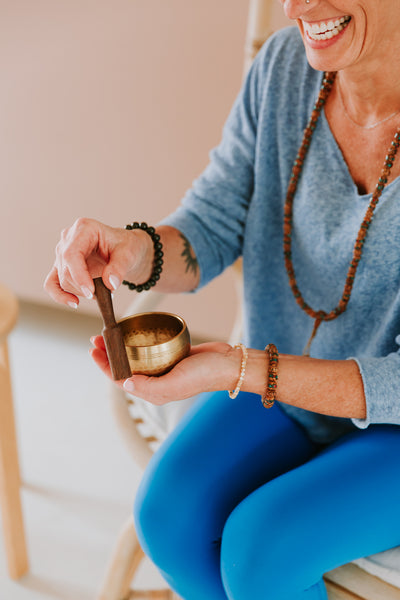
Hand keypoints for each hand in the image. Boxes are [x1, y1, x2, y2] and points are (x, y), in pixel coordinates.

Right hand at [44, 218, 152, 306]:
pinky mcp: (61, 266)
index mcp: (84, 228)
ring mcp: (63, 252)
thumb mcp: (129, 254)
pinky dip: (60, 295)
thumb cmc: (126, 246)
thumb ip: (120, 267)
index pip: (71, 254)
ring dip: (81, 291)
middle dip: (83, 286)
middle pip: (66, 269)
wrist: (125, 251)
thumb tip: (110, 283)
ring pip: (62, 279)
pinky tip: (74, 302)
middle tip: (104, 292)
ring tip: (101, 290)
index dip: (78, 275)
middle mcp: (69, 239)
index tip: (90, 292)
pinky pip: (52, 283)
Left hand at [90, 336, 237, 403]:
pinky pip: (150, 348)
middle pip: (124, 366)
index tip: (94, 350)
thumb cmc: (203, 376)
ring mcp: (163, 367)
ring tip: (109, 333)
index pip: (121, 379)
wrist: (227, 364)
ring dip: (120, 346)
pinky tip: (133, 331)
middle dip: (108, 354)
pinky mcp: (172, 354)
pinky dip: (138, 340)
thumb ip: (149, 386)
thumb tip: (124, 382)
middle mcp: (155, 381)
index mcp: (152, 391)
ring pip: (135, 356)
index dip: (105, 366)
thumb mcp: (174, 383)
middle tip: (97, 338)